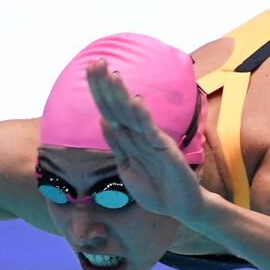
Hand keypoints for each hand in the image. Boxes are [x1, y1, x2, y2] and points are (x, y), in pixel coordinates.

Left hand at [85, 59, 210, 223]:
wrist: (181, 208)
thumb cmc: (156, 190)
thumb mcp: (127, 169)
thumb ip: (116, 146)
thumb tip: (103, 121)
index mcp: (128, 140)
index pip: (110, 111)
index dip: (99, 91)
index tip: (89, 69)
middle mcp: (140, 135)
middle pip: (119, 107)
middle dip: (106, 86)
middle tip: (96, 61)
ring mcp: (153, 141)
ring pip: (133, 115)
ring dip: (122, 95)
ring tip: (113, 75)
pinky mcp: (165, 151)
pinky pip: (151, 132)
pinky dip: (142, 117)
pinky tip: (135, 102)